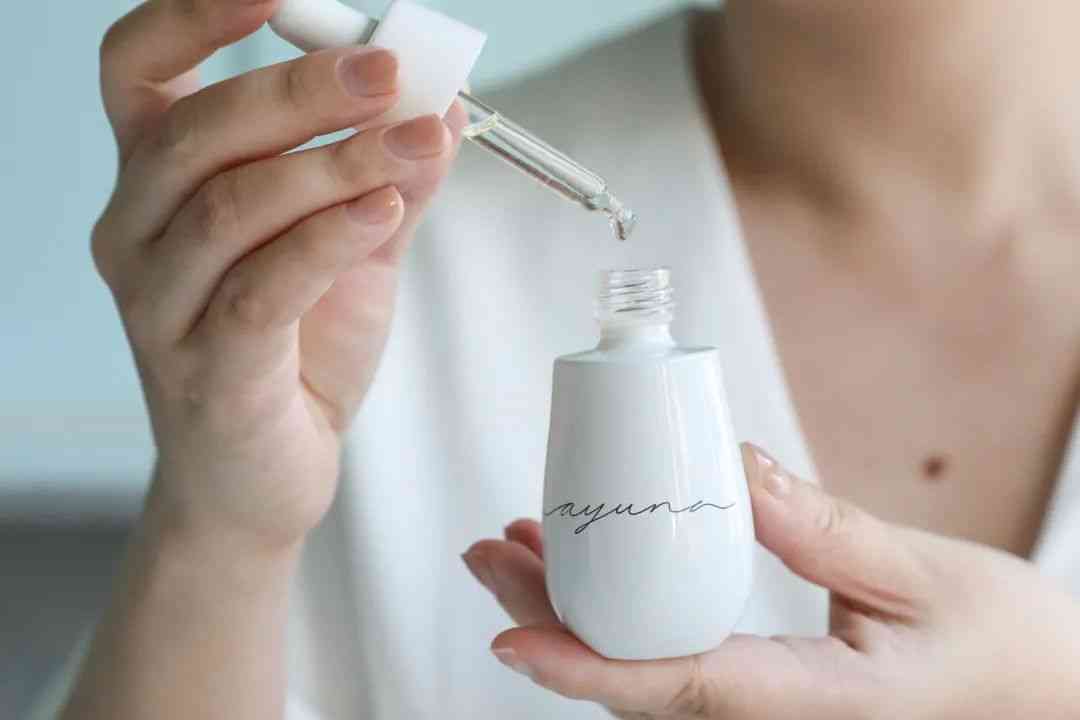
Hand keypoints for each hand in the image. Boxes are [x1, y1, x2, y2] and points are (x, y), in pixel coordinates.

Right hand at [93, 0, 464, 549]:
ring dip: (336, 164)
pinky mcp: (205, 370)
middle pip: (196, 130)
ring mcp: (159, 307)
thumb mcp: (347, 247)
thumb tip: (442, 105)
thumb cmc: (293, 353)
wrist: (263, 478)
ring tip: (415, 142)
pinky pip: (261, 287)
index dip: (193, 16)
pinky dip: (329, 239)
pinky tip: (386, 209)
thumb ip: (383, 175)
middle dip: (300, 90)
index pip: (139, 71)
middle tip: (388, 69)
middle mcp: (135, 235)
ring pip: (233, 206)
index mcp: (157, 186)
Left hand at [463, 444, 1079, 718]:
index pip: (678, 688)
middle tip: (492, 553)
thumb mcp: (925, 578)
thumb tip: (732, 466)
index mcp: (813, 707)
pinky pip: (674, 662)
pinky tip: (595, 569)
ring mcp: (768, 714)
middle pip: (635, 682)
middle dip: (549, 620)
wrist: (1050, 700)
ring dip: (575, 610)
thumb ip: (822, 529)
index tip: (511, 640)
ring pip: (645, 672)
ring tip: (523, 548)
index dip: (584, 668)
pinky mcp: (768, 696)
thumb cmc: (1010, 653)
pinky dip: (621, 612)